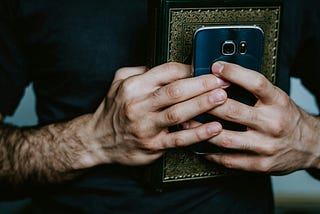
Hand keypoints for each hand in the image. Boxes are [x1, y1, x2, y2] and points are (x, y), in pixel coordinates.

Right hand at [85, 63, 228, 165]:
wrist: (97, 140)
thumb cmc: (113, 110)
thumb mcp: (119, 82)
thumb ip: (142, 71)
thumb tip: (171, 67)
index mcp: (133, 86)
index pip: (166, 72)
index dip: (189, 69)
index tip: (205, 68)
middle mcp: (138, 105)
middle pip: (175, 91)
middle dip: (202, 84)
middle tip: (222, 80)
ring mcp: (145, 126)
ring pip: (178, 113)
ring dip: (203, 104)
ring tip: (222, 97)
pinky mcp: (152, 145)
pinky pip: (178, 139)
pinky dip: (197, 133)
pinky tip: (214, 128)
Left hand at [184, 61, 319, 174]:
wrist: (310, 146)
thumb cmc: (287, 117)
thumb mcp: (277, 98)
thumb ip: (254, 90)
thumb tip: (223, 76)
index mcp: (278, 102)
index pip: (255, 83)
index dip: (234, 73)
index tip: (216, 66)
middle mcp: (273, 123)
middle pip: (233, 111)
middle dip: (207, 104)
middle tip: (189, 98)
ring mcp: (266, 146)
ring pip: (226, 138)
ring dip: (201, 131)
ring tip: (185, 122)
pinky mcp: (260, 164)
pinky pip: (229, 160)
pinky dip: (211, 152)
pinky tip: (199, 145)